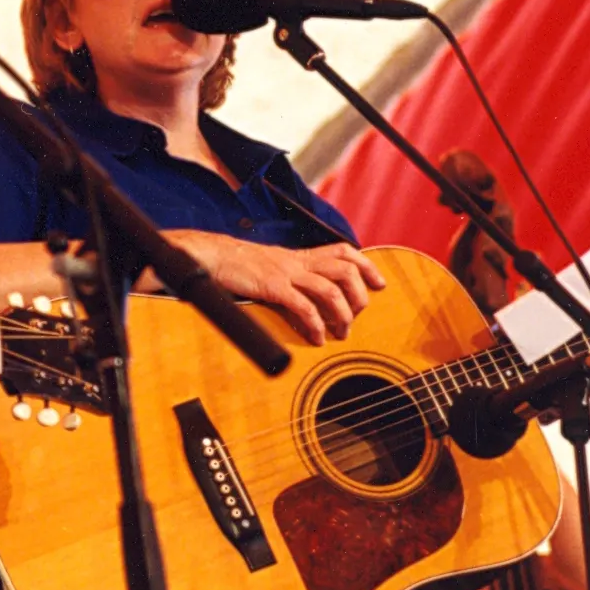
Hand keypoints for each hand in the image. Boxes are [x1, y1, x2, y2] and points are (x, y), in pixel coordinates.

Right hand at [168, 233, 383, 345]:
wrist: (210, 256)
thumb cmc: (237, 266)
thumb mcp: (271, 266)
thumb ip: (291, 277)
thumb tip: (308, 299)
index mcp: (299, 256)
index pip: (342, 251)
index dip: (366, 266)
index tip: (379, 283)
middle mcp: (297, 261)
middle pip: (345, 269)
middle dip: (359, 295)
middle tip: (356, 316)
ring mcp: (286, 273)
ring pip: (330, 288)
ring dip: (342, 314)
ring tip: (340, 332)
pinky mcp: (272, 287)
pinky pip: (302, 306)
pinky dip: (315, 325)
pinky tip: (316, 338)